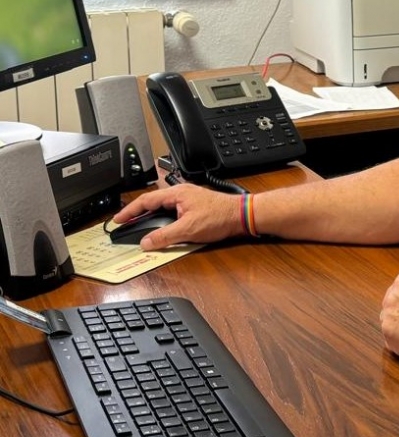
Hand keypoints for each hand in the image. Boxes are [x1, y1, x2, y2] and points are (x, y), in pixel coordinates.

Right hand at [110, 183, 243, 250]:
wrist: (242, 215)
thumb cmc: (220, 216)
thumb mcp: (188, 230)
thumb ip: (165, 236)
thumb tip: (146, 242)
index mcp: (176, 194)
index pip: (145, 201)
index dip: (129, 211)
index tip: (118, 219)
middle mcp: (182, 193)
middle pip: (153, 202)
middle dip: (138, 213)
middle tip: (125, 224)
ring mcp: (189, 199)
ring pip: (163, 207)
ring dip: (151, 216)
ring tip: (140, 226)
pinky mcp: (196, 207)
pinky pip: (173, 212)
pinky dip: (164, 219)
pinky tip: (163, 227)